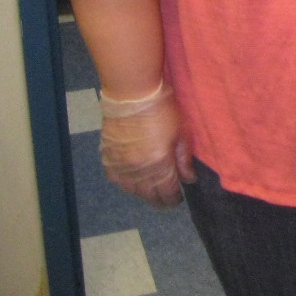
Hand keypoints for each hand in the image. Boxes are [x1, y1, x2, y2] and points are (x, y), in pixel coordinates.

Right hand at [98, 84, 194, 207]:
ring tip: (151, 191)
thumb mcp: (182, 133)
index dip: (173, 199)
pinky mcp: (107, 158)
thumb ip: (184, 160)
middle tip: (166, 200)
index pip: (166, 192)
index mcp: (158, 164)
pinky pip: (116, 180)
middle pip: (148, 194)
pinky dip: (126, 184)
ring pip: (131, 190)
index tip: (178, 199)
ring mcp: (120, 165)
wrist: (132, 96)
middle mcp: (137, 170)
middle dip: (159, 199)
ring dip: (142, 193)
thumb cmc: (163, 111)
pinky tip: (133, 180)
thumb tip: (188, 179)